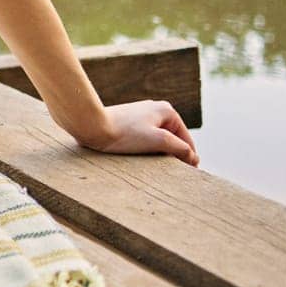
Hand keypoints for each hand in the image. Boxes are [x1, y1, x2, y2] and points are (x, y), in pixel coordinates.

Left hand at [73, 100, 199, 166]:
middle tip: (168, 173)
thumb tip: (194, 158)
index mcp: (167, 110)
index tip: (185, 176)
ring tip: (151, 167)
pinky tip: (140, 160)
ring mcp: (141, 116)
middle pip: (173, 141)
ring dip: (158, 155)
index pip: (186, 141)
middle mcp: (155, 110)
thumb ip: (181, 149)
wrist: (91, 126)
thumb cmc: (125, 133)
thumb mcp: (159, 141)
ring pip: (158, 142)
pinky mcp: (128, 124)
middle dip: (172, 156)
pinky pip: (145, 141)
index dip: (188, 159)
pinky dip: (146, 151)